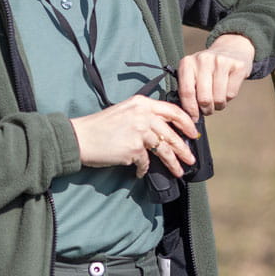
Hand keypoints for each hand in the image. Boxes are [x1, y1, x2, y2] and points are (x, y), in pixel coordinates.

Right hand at [69, 95, 199, 177]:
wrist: (81, 137)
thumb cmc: (100, 126)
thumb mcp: (125, 111)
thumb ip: (144, 115)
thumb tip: (164, 131)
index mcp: (142, 103)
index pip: (172, 111)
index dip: (186, 123)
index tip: (193, 133)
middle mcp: (143, 114)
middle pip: (171, 133)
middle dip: (184, 148)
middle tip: (191, 158)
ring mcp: (140, 132)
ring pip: (164, 150)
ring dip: (173, 163)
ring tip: (179, 172)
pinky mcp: (134, 149)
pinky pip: (145, 163)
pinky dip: (143, 169)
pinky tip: (140, 172)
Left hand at [177, 34, 255, 120]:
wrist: (232, 48)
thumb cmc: (208, 68)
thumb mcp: (193, 72)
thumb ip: (189, 90)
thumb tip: (190, 116)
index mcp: (188, 63)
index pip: (186, 92)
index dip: (190, 109)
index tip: (194, 117)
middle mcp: (203, 60)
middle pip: (204, 99)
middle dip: (207, 109)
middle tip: (208, 108)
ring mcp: (221, 61)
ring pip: (218, 98)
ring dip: (219, 105)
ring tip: (218, 98)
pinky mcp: (237, 66)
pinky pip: (231, 94)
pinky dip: (229, 98)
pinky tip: (227, 89)